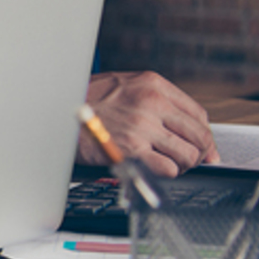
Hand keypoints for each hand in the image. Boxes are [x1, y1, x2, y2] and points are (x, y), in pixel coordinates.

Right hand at [79, 71, 218, 176]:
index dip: (204, 135)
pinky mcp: (132, 150)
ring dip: (181, 164)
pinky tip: (153, 168)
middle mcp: (152, 104)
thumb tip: (184, 127)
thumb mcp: (124, 86)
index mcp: (153, 85)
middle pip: (199, 136)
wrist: (54, 111)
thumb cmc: (85, 100)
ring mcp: (143, 127)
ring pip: (187, 155)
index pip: (198, 114)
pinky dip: (166, 173)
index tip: (204, 146)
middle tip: (189, 160)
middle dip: (198, 153)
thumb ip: (155, 102)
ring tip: (167, 164)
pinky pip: (168, 169)